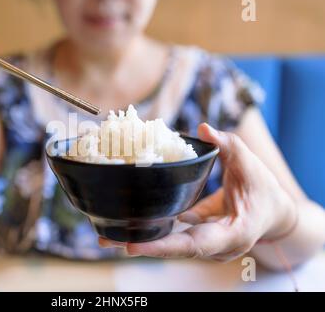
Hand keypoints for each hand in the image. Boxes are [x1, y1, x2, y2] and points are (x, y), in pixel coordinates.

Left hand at [99, 123, 296, 261]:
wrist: (273, 213)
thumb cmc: (264, 190)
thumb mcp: (250, 164)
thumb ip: (228, 146)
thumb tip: (203, 128)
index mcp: (233, 233)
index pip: (195, 244)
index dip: (164, 246)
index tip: (133, 245)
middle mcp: (216, 246)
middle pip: (174, 250)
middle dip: (140, 245)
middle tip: (106, 240)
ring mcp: (205, 245)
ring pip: (169, 246)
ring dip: (138, 241)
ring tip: (105, 237)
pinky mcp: (196, 236)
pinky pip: (171, 237)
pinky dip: (149, 231)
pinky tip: (124, 225)